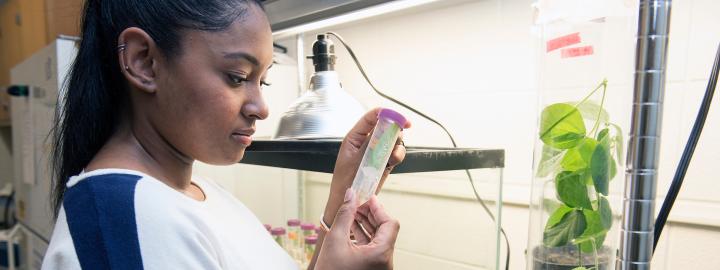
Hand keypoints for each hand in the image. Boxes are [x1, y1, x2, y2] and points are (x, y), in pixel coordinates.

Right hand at [315, 189, 399, 269]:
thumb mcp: (335, 240)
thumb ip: (345, 214)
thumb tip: (351, 195)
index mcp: (381, 254)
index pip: (390, 223)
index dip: (378, 208)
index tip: (367, 198)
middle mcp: (385, 262)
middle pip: (385, 230)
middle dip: (372, 215)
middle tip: (358, 204)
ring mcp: (379, 267)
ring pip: (379, 239)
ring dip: (367, 224)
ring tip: (353, 213)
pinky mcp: (372, 269)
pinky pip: (373, 248)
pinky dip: (364, 236)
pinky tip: (351, 227)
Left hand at [324, 108, 410, 225]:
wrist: (349, 203)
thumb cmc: (345, 183)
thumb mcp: (356, 162)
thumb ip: (370, 146)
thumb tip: (383, 132)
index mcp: (354, 138)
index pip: (371, 118)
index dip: (387, 114)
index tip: (401, 119)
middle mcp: (366, 142)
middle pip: (385, 127)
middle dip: (394, 131)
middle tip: (398, 139)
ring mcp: (375, 152)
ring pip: (393, 140)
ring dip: (397, 145)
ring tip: (393, 156)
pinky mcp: (383, 163)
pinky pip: (394, 154)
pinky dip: (397, 155)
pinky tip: (394, 160)